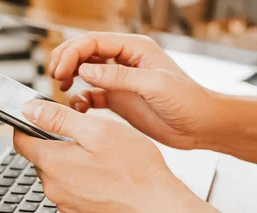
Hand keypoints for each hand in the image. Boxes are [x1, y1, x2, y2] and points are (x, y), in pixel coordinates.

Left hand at [13, 99, 194, 212]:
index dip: (26, 124)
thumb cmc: (134, 168)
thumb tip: (30, 110)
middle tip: (84, 132)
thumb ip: (59, 118)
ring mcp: (67, 202)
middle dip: (54, 141)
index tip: (38, 116)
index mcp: (52, 163)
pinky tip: (105, 171)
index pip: (20, 140)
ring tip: (100, 153)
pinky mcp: (81, 210)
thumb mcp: (97, 130)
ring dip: (70, 160)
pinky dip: (82, 177)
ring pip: (57, 172)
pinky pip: (72, 187)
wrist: (156, 204)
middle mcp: (53, 186)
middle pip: (40, 156)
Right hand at [49, 32, 219, 149]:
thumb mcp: (154, 85)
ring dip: (70, 77)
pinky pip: (92, 95)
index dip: (73, 52)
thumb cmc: (188, 101)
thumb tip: (86, 69)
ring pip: (86, 72)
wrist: (201, 126)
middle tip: (55, 77)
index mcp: (135, 49)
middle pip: (85, 53)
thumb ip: (119, 77)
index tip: (61, 70)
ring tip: (62, 88)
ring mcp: (121, 81)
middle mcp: (126, 62)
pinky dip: (81, 100)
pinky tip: (79, 107)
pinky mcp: (120, 100)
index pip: (94, 41)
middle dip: (66, 61)